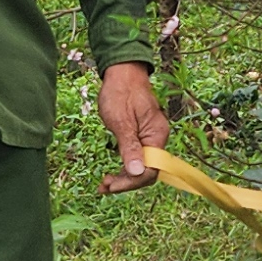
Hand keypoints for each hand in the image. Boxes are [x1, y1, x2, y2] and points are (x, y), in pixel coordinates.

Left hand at [95, 62, 166, 193]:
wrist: (122, 72)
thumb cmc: (120, 92)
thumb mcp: (121, 120)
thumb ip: (129, 146)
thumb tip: (137, 172)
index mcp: (157, 134)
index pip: (151, 169)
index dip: (132, 181)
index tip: (111, 186)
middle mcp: (157, 139)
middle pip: (147, 171)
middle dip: (126, 182)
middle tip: (103, 188)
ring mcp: (150, 138)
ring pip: (141, 166)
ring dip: (124, 178)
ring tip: (104, 186)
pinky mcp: (142, 137)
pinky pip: (137, 157)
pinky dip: (125, 167)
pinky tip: (113, 174)